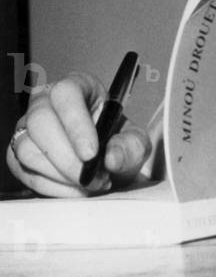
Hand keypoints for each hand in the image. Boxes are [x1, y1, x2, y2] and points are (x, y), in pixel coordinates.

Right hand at [6, 74, 150, 197]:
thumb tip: (112, 158)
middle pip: (40, 121)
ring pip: (28, 149)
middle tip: (92, 177)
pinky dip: (52, 187)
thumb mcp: (135, 143)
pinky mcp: (18, 154)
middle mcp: (47, 102)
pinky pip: (24, 171)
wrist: (106, 163)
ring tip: (89, 183)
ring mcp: (28, 128)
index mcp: (78, 87)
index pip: (66, 93)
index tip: (91, 153)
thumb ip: (131, 147)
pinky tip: (74, 189)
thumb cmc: (117, 143)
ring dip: (60, 175)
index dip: (76, 123)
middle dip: (67, 158)